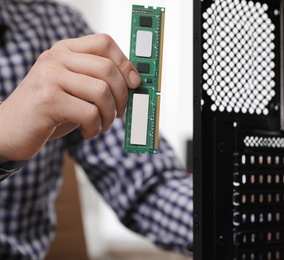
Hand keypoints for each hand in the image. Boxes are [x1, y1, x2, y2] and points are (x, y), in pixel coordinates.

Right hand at [0, 33, 140, 161]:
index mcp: (65, 50)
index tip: (135, 83)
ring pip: (101, 91)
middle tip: (119, 112)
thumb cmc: (50, 109)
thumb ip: (97, 79)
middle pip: (108, 69)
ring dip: (110, 115)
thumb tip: (135, 82)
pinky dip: (96, 127)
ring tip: (102, 125)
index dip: (126, 63)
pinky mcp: (48, 100)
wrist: (10, 128)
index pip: (104, 43)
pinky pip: (89, 112)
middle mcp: (56, 58)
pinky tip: (89, 132)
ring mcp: (50, 77)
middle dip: (122, 96)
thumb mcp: (74, 87)